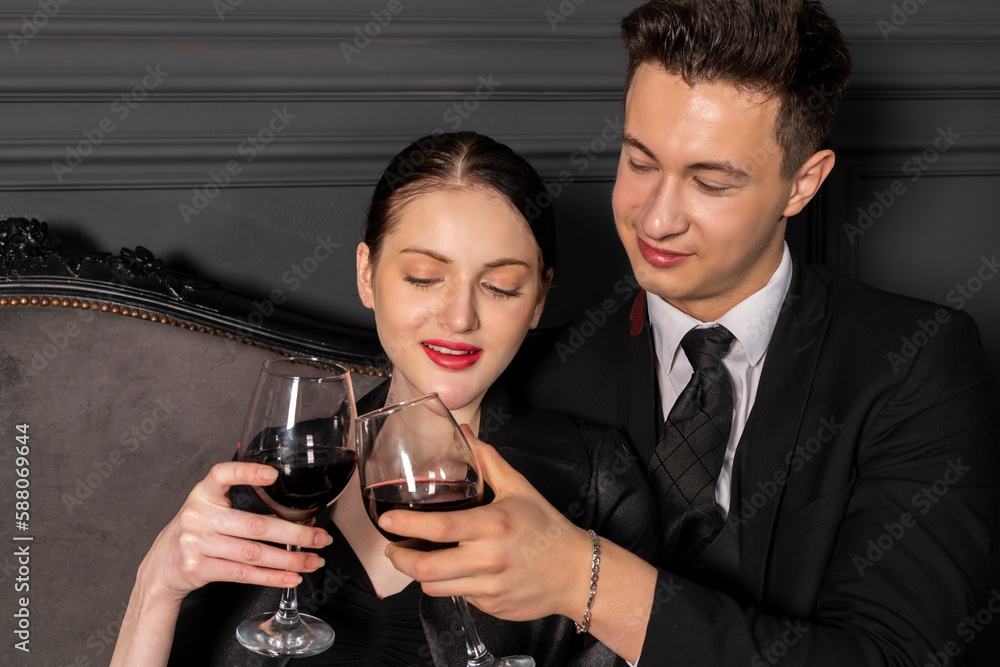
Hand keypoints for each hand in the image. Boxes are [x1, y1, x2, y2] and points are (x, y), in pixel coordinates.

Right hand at [137, 462, 332, 602]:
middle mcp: (198, 517)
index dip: (247, 473)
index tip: (273, 474)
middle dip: (295, 534)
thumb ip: (238, 503)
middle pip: (254, 526)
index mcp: (203, 494)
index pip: (222, 475)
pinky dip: (271, 577)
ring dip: (289, 559)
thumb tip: (290, 511)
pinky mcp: (199, 569)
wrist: (160, 568)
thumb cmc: (195, 533)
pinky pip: (243, 574)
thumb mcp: (208, 509)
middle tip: (320, 537)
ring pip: (253, 553)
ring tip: (312, 561)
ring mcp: (197, 544)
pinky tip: (290, 577)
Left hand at [380, 425, 594, 621]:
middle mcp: (488, 560)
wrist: (576, 572)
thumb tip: (463, 434)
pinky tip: (457, 570)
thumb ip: (487, 461)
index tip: (386, 521)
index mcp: (493, 526)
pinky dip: (450, 584)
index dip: (406, 526)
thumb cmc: (547, 527)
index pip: (438, 528)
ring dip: (420, 574)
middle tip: (392, 548)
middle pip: (426, 569)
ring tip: (418, 559)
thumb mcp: (519, 488)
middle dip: (399, 559)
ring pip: (435, 587)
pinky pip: (457, 596)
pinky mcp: (491, 606)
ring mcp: (489, 588)